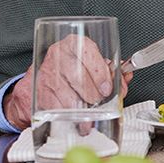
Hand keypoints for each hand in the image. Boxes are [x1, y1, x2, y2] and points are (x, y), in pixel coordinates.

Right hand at [3, 35, 131, 130]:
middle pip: (78, 77)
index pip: (88, 52)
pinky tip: (75, 119)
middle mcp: (59, 55)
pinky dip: (68, 116)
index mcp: (75, 43)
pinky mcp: (38, 91)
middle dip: (93, 94)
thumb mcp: (91, 63)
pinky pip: (56, 107)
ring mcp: (47, 73)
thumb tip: (125, 79)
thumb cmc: (73, 68)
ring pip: (67, 95)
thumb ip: (110, 71)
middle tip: (100, 102)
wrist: (42, 76)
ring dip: (82, 110)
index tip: (107, 88)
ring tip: (91, 118)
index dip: (100, 72)